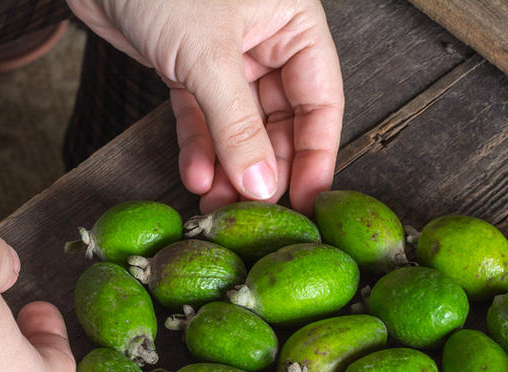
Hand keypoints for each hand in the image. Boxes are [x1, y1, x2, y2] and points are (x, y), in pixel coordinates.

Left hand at [66, 0, 344, 214]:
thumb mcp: (208, 56)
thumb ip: (237, 125)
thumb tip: (261, 184)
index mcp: (294, 23)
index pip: (321, 101)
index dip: (316, 154)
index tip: (308, 202)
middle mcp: (266, 39)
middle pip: (282, 120)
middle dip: (266, 168)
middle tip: (257, 212)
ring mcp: (226, 56)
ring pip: (239, 126)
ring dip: (230, 168)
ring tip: (220, 205)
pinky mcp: (187, 66)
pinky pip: (202, 118)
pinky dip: (199, 148)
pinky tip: (197, 177)